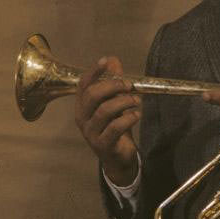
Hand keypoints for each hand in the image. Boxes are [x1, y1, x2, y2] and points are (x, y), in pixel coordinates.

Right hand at [75, 55, 140, 185]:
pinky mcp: (103, 144)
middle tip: (129, 85)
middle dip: (112, 86)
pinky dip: (128, 118)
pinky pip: (115, 128)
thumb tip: (112, 60)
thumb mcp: (115, 103)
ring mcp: (91, 133)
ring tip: (137, 101)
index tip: (105, 61)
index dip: (93, 72)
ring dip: (124, 101)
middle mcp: (82, 119)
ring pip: (104, 111)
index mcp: (82, 107)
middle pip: (93, 95)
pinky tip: (136, 115)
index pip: (83, 85)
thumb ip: (113, 83)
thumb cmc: (115, 128)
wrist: (118, 158)